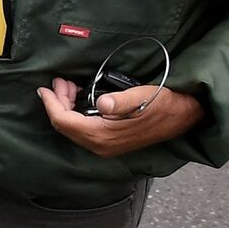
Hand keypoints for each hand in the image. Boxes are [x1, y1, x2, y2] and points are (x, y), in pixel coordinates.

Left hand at [37, 77, 204, 156]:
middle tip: (60, 81)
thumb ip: (121, 101)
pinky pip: (82, 128)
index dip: (51, 104)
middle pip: (65, 125)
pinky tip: (79, 97)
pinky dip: (76, 112)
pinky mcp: (109, 142)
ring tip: (68, 86)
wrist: (184, 117)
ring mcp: (104, 146)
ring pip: (72, 127)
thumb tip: (103, 103)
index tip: (44, 88)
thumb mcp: (143, 97)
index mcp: (103, 136)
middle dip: (58, 102)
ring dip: (66, 106)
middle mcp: (100, 146)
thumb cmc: (164, 104)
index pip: (64, 121)